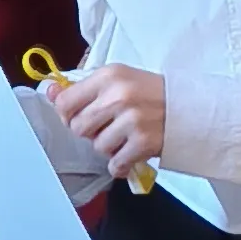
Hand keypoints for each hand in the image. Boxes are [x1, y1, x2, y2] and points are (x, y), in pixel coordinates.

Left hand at [55, 63, 165, 179]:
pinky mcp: (143, 142)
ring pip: (97, 146)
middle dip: (89, 132)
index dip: (67, 114)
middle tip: (106, 127)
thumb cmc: (149, 93)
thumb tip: (50, 92)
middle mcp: (118, 96)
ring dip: (108, 147)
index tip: (79, 116)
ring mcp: (132, 120)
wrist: (190, 107)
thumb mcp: (117, 80)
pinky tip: (130, 153)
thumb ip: (84, 88)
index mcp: (108, 76)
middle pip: (78, 127)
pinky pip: (115, 163)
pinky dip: (120, 163)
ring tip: (124, 136)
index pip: (65, 102)